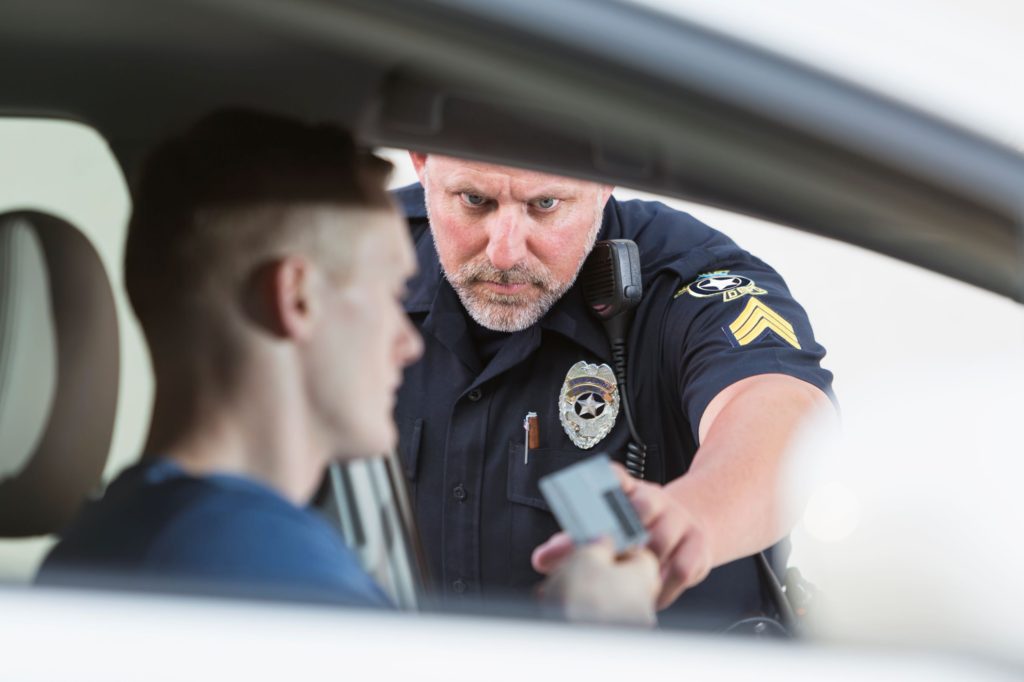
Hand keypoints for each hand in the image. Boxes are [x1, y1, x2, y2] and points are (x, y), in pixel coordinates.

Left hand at [533, 464, 711, 609]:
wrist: (690, 530)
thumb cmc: (637, 531)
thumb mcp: (606, 530)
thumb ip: (573, 543)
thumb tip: (542, 558)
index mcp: (628, 491)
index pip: (615, 476)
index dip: (606, 478)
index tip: (592, 484)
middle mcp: (655, 500)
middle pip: (643, 505)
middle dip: (625, 528)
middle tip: (610, 550)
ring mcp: (679, 520)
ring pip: (661, 538)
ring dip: (643, 561)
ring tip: (628, 579)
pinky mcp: (697, 545)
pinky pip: (680, 568)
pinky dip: (663, 586)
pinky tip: (650, 593)